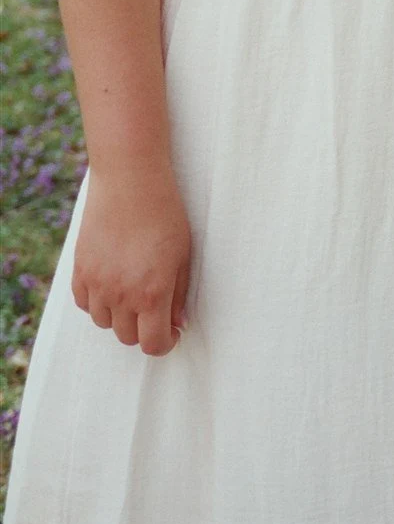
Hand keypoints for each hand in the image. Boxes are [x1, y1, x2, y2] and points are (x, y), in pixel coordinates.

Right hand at [72, 157, 191, 356]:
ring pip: (104, 322)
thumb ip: (179, 293)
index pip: (153, 343)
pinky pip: (84, 303)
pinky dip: (97, 301)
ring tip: (133, 293)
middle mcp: (121, 295)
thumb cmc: (165, 212)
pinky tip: (112, 284)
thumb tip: (178, 323)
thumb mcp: (183, 254)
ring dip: (119, 316)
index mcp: (152, 293)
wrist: (130, 180)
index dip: (165, 343)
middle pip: (127, 337)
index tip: (171, 333)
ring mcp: (96, 284)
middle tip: (155, 310)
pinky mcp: (80, 270)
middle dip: (144, 329)